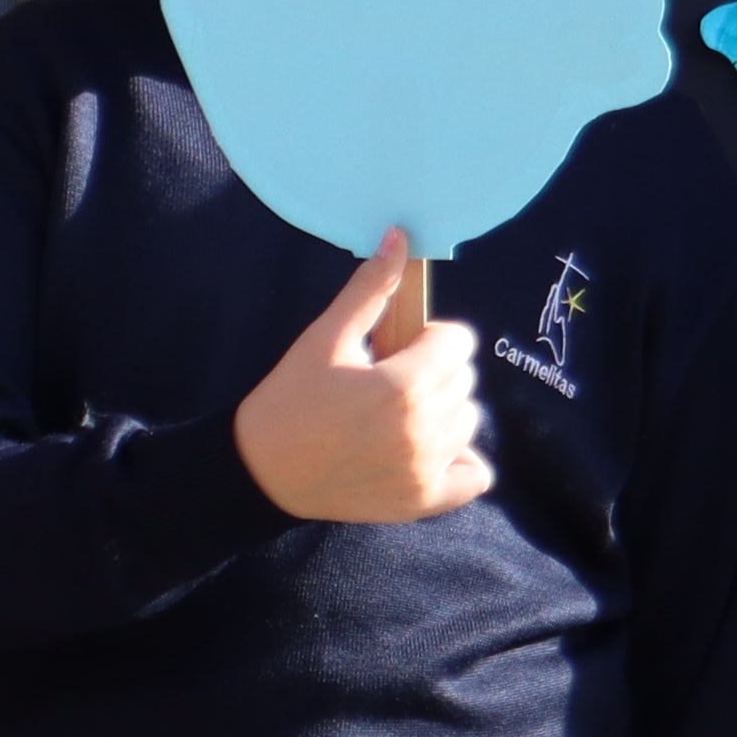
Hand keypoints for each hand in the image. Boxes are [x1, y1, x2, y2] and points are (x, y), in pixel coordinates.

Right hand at [233, 234, 490, 524]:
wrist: (260, 471)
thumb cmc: (289, 399)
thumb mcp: (325, 338)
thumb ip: (370, 289)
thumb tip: (400, 236)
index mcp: (404, 384)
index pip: (458, 341)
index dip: (429, 337)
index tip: (398, 347)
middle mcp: (424, 429)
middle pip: (464, 378)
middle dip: (433, 371)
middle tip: (389, 379)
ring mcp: (426, 469)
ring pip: (468, 420)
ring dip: (443, 411)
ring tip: (399, 414)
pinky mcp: (422, 501)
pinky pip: (476, 474)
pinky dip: (461, 459)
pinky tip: (427, 449)